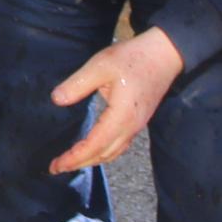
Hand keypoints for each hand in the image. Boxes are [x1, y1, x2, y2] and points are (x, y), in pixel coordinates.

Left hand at [49, 23, 188, 172]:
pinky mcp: (139, 121)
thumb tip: (57, 99)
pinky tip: (92, 149)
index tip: (56, 165)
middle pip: (103, 154)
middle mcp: (131, 126)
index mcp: (121, 116)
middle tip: (56, 168)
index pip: (94, 146)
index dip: (74, 158)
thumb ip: (78, 84)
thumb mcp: (100, 65)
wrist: (166, 53)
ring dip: (91, 160)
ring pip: (113, 152)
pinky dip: (103, 152)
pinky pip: (120, 145)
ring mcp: (137, 125)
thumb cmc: (134, 57)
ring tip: (71, 162)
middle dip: (79, 163)